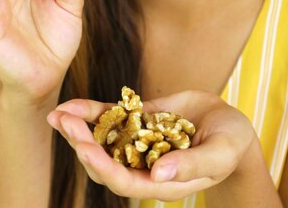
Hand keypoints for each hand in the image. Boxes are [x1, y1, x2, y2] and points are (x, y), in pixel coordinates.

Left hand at [47, 90, 257, 200]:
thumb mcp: (219, 153)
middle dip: (81, 144)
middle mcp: (143, 165)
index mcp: (161, 182)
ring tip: (56, 114)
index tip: (82, 147)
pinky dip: (90, 111)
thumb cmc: (231, 144)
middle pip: (104, 162)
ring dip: (78, 128)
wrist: (229, 125)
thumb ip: (192, 165)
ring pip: (101, 140)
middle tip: (62, 122)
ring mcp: (137, 143)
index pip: (123, 181)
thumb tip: (159, 175)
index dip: (101, 166)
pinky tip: (71, 104)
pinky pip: (110, 118)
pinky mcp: (137, 121)